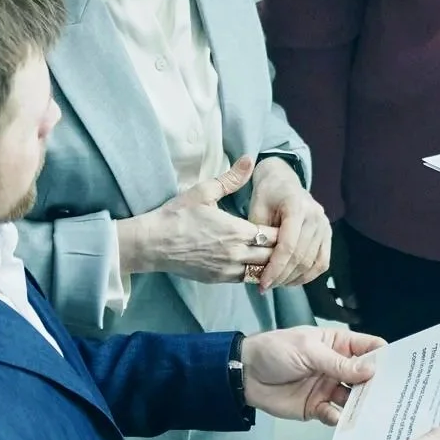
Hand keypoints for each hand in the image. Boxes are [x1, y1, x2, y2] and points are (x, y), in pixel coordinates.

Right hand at [117, 156, 276, 282]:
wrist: (151, 244)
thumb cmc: (176, 215)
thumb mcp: (204, 191)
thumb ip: (231, 178)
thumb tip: (250, 159)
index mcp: (237, 231)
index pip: (275, 235)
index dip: (285, 230)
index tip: (288, 222)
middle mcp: (236, 254)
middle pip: (273, 256)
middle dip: (282, 248)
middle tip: (289, 239)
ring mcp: (227, 270)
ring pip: (261, 271)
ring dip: (270, 263)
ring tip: (277, 252)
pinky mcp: (217, 279)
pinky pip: (245, 279)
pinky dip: (255, 272)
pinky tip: (258, 263)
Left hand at [241, 324, 384, 423]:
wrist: (244, 374)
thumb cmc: (277, 351)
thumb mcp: (308, 351)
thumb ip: (338, 364)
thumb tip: (371, 371)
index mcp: (339, 345)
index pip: (370, 349)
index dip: (385, 357)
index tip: (402, 369)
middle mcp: (339, 368)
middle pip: (366, 377)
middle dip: (378, 385)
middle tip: (392, 396)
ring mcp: (329, 389)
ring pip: (353, 398)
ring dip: (361, 405)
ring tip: (371, 412)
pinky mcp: (317, 408)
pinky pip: (334, 414)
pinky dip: (340, 418)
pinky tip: (343, 419)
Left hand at [245, 155, 331, 289]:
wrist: (283, 181)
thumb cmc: (266, 195)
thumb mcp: (256, 210)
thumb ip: (260, 236)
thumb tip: (258, 266)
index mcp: (297, 206)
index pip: (288, 245)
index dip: (275, 268)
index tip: (262, 283)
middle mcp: (316, 215)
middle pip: (301, 256)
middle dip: (282, 276)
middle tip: (265, 287)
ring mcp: (325, 224)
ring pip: (312, 262)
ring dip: (293, 278)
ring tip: (276, 285)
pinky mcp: (328, 233)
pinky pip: (323, 261)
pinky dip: (309, 275)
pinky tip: (292, 280)